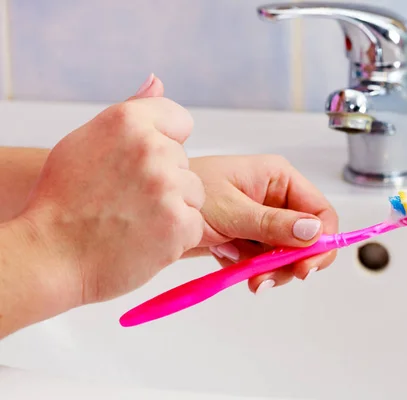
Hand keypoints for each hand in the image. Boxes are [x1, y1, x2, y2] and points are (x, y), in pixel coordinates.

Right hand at [19, 75, 204, 305]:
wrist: (52, 255)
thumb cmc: (64, 200)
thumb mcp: (87, 140)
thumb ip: (131, 110)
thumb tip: (157, 80)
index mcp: (128, 121)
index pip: (180, 120)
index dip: (164, 143)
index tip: (141, 164)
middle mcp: (151, 148)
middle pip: (184, 161)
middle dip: (165, 180)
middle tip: (126, 199)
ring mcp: (168, 187)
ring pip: (194, 192)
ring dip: (174, 207)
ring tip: (135, 220)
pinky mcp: (180, 223)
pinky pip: (195, 223)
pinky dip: (176, 235)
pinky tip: (144, 238)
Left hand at [187, 155, 338, 293]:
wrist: (149, 211)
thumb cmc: (186, 194)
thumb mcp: (232, 210)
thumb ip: (274, 224)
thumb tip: (314, 231)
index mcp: (278, 178)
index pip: (320, 211)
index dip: (321, 241)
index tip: (307, 267)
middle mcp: (275, 197)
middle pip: (306, 238)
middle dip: (290, 261)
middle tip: (268, 278)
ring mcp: (262, 219)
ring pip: (286, 254)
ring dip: (268, 268)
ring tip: (243, 271)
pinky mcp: (248, 236)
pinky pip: (265, 260)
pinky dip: (252, 268)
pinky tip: (233, 264)